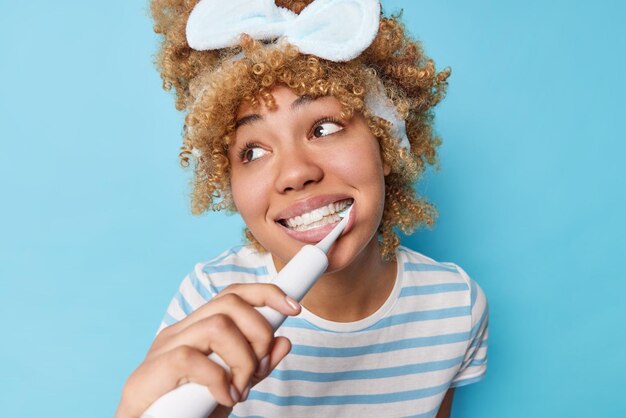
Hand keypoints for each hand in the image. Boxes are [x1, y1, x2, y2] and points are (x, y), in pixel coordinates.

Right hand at [115, 283, 300, 417]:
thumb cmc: (189, 414)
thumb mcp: (232, 388)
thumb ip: (255, 367)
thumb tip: (284, 341)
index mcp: (197, 330)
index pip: (232, 295)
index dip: (265, 294)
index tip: (294, 308)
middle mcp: (180, 332)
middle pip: (229, 303)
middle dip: (259, 332)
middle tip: (260, 369)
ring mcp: (163, 349)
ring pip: (216, 326)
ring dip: (242, 359)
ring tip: (241, 389)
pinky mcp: (149, 372)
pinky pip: (192, 359)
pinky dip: (218, 380)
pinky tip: (225, 399)